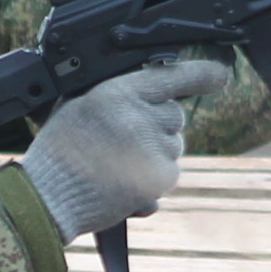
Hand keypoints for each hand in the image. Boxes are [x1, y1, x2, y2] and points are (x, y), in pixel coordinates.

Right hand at [17, 58, 230, 241]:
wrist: (49, 197)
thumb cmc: (59, 152)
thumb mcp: (78, 106)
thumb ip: (115, 96)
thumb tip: (150, 93)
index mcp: (117, 93)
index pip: (169, 76)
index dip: (200, 74)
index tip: (221, 75)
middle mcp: (140, 117)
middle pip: (174, 115)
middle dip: (158, 125)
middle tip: (125, 140)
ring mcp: (153, 149)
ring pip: (173, 146)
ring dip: (155, 154)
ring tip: (116, 165)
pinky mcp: (159, 178)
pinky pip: (170, 172)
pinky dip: (153, 180)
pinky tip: (123, 182)